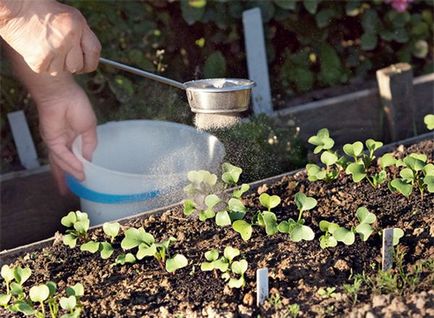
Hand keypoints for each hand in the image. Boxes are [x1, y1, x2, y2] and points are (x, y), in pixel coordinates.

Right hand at [0, 0, 100, 74]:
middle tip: (58, 51)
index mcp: (78, 26)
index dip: (90, 62)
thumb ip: (83, 37)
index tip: (85, 65)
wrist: (16, 8)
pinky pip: (46, 70)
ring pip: (61, 71)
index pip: (94, 53)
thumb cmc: (45, 12)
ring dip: (54, 64)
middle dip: (69, 63)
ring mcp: (54, 49)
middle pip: (77, 66)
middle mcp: (69, 38)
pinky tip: (36, 49)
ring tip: (45, 46)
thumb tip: (90, 59)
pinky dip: (41, 63)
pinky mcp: (40, 59)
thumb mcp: (71, 18)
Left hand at [36, 78, 96, 193]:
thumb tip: (89, 160)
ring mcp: (55, 142)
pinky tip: (79, 170)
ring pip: (60, 162)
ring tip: (80, 181)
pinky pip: (61, 155)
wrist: (63, 95)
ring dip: (70, 172)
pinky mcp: (51, 140)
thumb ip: (89, 145)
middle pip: (61, 163)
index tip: (82, 178)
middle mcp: (62, 142)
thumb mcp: (89, 129)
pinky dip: (70, 163)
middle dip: (63, 178)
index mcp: (71, 137)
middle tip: (66, 191)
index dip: (76, 167)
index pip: (72, 156)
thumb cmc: (77, 106)